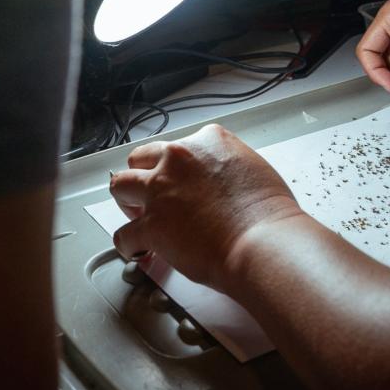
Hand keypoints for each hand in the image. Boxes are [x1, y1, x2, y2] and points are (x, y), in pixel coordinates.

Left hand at [108, 123, 302, 290]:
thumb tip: (221, 185)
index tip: (180, 181)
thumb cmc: (268, 213)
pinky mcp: (150, 224)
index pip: (178, 146)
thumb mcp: (253, 169)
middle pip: (141, 158)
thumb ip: (227, 168)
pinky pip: (123, 234)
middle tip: (152, 194)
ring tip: (136, 215)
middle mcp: (179, 159)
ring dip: (127, 200)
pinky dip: (129, 244)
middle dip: (144, 175)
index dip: (176, 167)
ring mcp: (161, 190)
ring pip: (121, 185)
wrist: (263, 241)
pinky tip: (138, 249)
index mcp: (208, 141)